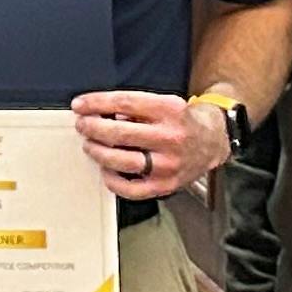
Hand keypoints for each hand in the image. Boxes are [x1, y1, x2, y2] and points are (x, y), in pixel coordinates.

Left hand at [72, 88, 226, 199]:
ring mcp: (168, 164)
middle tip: (82, 125)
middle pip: (120, 133)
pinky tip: (106, 169)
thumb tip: (98, 112)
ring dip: (98, 152)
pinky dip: (112, 180)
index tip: (80, 105)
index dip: (96, 103)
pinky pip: (131, 189)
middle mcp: (171, 138)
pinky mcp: (166, 185)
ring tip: (90, 145)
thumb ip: (134, 107)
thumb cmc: (182, 121)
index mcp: (170, 110)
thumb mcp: (164, 102)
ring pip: (121, 161)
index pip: (124, 103)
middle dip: (92, 128)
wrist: (211, 141)